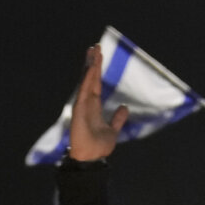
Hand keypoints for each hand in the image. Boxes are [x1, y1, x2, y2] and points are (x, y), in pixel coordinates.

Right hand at [67, 44, 129, 161]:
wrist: (92, 158)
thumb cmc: (99, 147)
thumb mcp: (113, 130)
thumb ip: (118, 119)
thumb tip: (124, 107)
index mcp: (94, 106)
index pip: (96, 83)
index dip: (97, 69)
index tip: (99, 55)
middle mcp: (87, 103)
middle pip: (90, 78)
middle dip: (93, 62)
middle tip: (95, 46)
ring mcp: (82, 105)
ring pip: (87, 81)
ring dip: (90, 66)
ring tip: (93, 51)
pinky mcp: (79, 109)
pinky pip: (84, 91)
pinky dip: (87, 79)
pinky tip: (91, 68)